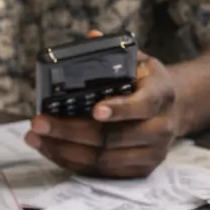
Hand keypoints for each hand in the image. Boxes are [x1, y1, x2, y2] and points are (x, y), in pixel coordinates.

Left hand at [26, 51, 181, 178]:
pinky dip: (72, 162)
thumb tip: (91, 36)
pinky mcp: (141, 171)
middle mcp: (162, 127)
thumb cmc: (145, 82)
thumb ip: (115, 51)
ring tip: (35, 136)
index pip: (143, 105)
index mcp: (162, 93)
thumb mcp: (137, 61)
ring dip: (64, 150)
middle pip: (113, 137)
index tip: (94, 110)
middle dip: (71, 131)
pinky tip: (51, 149)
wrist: (173, 108)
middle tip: (39, 121)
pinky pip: (102, 173)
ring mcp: (153, 153)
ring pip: (104, 159)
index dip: (119, 109)